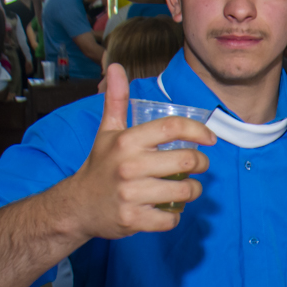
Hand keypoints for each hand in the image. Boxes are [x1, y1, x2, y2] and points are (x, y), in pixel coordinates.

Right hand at [61, 62, 215, 240]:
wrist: (76, 206)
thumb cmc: (100, 165)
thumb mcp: (107, 131)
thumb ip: (116, 100)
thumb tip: (115, 66)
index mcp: (127, 141)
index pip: (172, 127)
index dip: (198, 130)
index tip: (210, 138)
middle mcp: (129, 166)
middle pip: (186, 161)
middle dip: (201, 163)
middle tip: (199, 165)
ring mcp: (131, 194)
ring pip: (184, 191)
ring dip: (194, 190)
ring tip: (189, 187)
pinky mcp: (133, 219)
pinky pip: (171, 218)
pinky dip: (175, 215)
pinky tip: (169, 208)